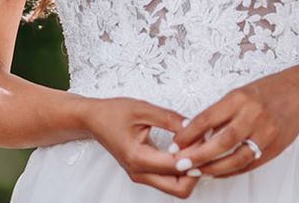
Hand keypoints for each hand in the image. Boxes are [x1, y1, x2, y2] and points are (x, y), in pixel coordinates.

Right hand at [85, 96, 204, 198]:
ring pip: (176, 187)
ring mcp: (141, 176)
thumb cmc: (114, 113)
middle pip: (180, 188)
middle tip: (203, 145)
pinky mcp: (144, 173)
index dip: (195, 152)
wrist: (94, 120)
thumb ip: (169, 118)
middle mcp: (139, 173)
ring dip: (190, 171)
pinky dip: (182, 169)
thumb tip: (193, 126)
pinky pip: (169, 179)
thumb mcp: (143, 109)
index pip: (176, 165)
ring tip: (196, 145)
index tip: (204, 134)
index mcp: (138, 158)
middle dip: (196, 170)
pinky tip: (187, 149)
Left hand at [168, 66, 298, 178]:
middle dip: (197, 156)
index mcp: (240, 98)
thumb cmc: (269, 90)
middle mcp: (253, 115)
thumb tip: (196, 132)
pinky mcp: (275, 148)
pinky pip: (249, 164)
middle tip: (180, 164)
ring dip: (213, 169)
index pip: (207, 118)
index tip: (175, 144)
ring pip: (235, 159)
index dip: (188, 134)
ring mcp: (266, 133)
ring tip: (197, 172)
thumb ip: (221, 112)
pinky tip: (218, 172)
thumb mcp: (241, 92)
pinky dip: (231, 171)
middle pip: (220, 142)